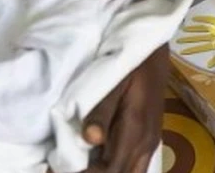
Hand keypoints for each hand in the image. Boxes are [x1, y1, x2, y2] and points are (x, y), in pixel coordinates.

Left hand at [82, 50, 167, 172]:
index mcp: (135, 131)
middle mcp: (146, 143)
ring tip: (85, 165)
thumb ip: (101, 111)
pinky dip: (118, 168)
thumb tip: (90, 139)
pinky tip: (100, 160)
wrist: (154, 53)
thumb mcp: (113, 82)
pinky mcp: (150, 139)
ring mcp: (150, 142)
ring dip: (110, 172)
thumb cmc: (130, 65)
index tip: (61, 169)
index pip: (111, 169)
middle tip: (72, 167)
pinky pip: (136, 165)